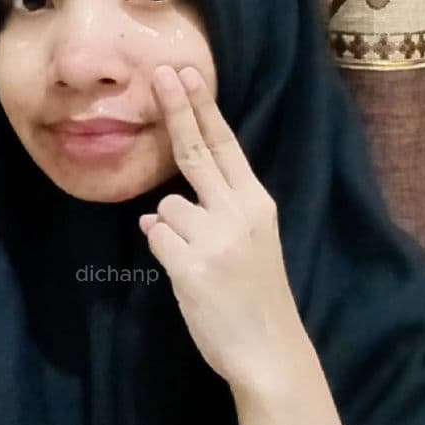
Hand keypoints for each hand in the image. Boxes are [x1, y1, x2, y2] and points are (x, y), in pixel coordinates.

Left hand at [139, 65, 305, 391]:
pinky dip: (163, 250)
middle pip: (197, 150)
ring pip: (167, 206)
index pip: (226, 144)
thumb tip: (156, 214)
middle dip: (176, 109)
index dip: (202, 108)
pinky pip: (157, 236)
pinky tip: (187, 275)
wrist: (268, 350)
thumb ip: (212, 216)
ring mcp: (215, 238)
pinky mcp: (191, 266)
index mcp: (257, 202)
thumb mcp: (250, 243)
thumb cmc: (256, 295)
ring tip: (200, 264)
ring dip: (172, 229)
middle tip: (159, 73)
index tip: (187, 74)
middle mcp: (239, 212)